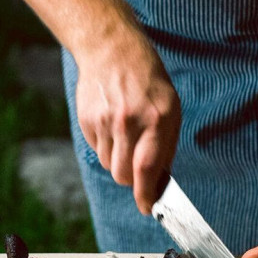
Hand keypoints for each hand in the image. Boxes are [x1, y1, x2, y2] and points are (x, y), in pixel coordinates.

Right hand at [74, 31, 180, 213]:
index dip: (146, 195)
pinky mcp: (87, 120)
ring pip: (109, 165)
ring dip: (118, 160)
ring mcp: (105, 121)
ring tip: (125, 134)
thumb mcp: (170, 108)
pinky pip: (96, 149)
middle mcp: (129, 122)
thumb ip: (166, 144)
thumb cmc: (148, 81)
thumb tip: (160, 180)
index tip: (148, 208)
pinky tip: (111, 124)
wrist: (112, 50)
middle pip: (123, 175)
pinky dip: (105, 145)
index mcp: (156, 119)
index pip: (147, 169)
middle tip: (138, 168)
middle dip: (132, 180)